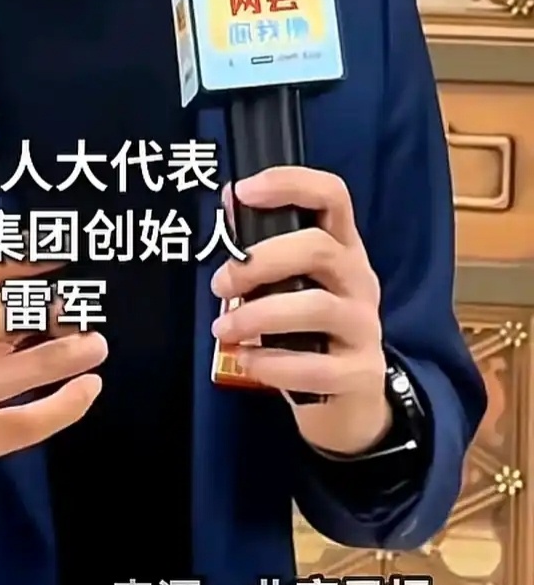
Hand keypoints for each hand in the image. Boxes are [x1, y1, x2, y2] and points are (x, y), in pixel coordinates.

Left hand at [210, 167, 390, 456]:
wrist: (349, 401)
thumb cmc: (310, 330)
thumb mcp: (293, 284)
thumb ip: (265, 247)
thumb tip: (230, 199)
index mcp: (343, 247)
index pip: (332, 195)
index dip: (289, 183)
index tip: (243, 191)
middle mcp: (359, 279)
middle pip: (318, 248)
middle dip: (259, 262)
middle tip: (220, 284)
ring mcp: (364, 326)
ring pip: (317, 306)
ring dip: (258, 316)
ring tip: (223, 330)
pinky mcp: (360, 372)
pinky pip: (315, 366)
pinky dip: (272, 364)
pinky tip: (247, 361)